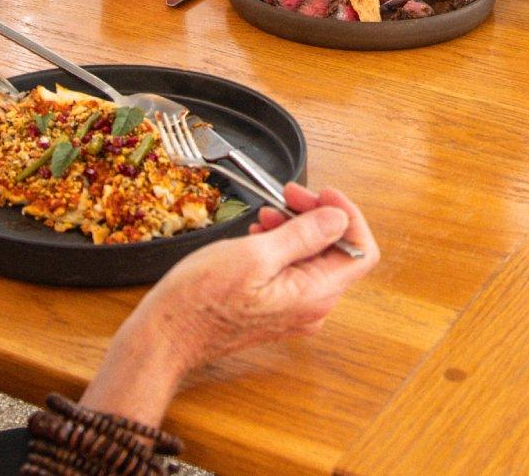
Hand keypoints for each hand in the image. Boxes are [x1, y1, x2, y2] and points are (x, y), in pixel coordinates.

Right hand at [81, 185, 378, 425]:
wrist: (168, 334)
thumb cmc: (202, 299)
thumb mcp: (255, 255)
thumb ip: (303, 236)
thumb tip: (339, 219)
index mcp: (314, 295)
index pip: (360, 252)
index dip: (346, 216)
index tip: (321, 193)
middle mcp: (311, 307)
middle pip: (336, 252)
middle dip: (316, 217)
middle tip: (287, 193)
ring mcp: (293, 310)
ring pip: (312, 259)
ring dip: (295, 228)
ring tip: (266, 213)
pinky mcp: (274, 308)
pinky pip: (292, 271)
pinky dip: (280, 246)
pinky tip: (257, 234)